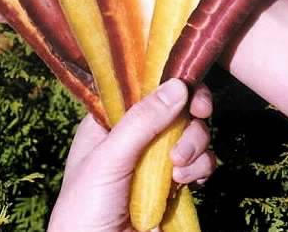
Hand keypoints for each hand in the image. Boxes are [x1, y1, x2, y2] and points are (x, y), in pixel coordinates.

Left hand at [0, 0, 214, 231]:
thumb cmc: (86, 205)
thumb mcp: (109, 159)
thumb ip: (142, 122)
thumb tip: (179, 84)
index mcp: (110, 120)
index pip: (142, 87)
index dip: (168, 81)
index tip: (188, 84)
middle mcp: (135, 133)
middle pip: (174, 106)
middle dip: (190, 112)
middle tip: (201, 113)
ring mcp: (156, 157)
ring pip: (190, 131)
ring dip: (196, 143)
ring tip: (180, 167)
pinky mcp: (174, 180)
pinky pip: (199, 160)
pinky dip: (201, 166)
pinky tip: (189, 180)